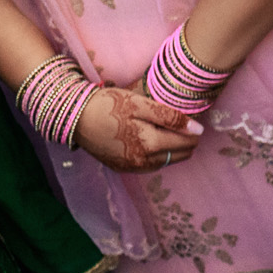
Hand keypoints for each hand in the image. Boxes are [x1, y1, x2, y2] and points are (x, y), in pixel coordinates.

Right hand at [76, 86, 201, 172]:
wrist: (74, 117)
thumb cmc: (108, 105)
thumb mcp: (140, 104)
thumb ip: (170, 117)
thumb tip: (198, 130)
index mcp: (150, 145)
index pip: (186, 144)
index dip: (193, 132)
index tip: (193, 122)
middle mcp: (142, 162)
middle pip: (178, 156)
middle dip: (185, 142)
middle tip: (181, 126)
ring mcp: (130, 167)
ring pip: (164, 162)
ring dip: (171, 150)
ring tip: (167, 132)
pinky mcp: (120, 168)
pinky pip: (148, 166)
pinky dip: (156, 156)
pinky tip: (151, 142)